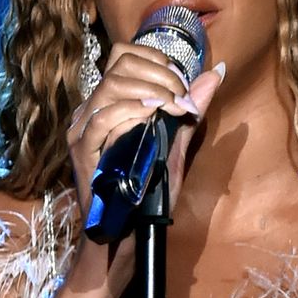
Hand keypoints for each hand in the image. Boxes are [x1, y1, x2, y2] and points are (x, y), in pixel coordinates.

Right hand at [64, 44, 224, 295]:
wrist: (124, 242)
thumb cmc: (147, 200)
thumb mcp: (175, 150)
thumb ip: (191, 112)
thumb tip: (216, 73)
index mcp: (110, 106)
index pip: (124, 55)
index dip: (157, 59)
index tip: (184, 83)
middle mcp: (92, 112)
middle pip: (119, 64)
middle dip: (160, 73)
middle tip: (183, 98)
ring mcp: (83, 131)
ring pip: (111, 85)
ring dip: (151, 90)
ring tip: (174, 108)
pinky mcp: (81, 152)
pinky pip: (101, 118)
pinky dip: (129, 110)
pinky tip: (152, 115)